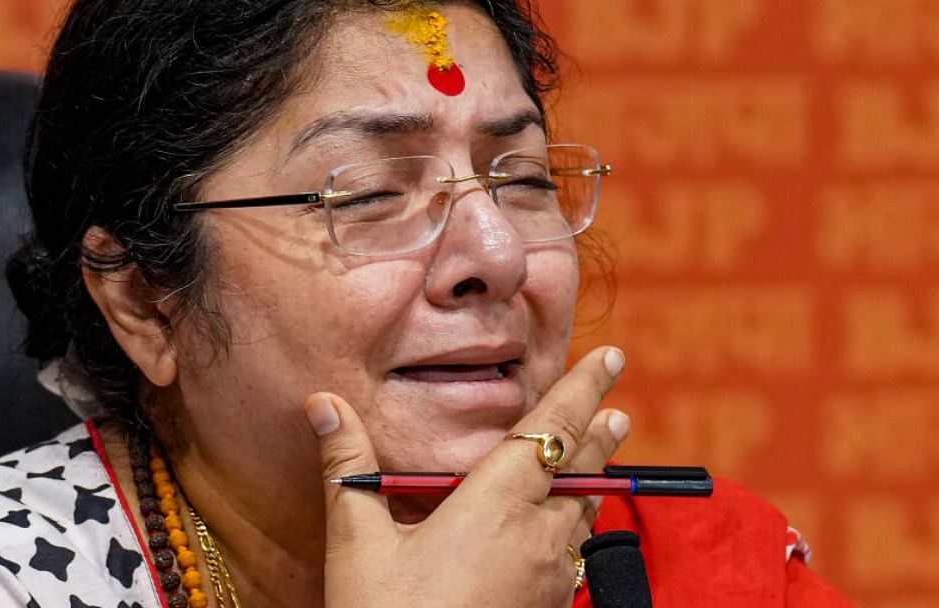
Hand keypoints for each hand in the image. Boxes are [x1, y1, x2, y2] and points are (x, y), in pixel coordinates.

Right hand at [305, 346, 629, 607]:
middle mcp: (535, 537)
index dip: (582, 389)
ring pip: (583, 516)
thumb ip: (348, 464)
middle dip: (599, 432)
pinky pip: (573, 558)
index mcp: (494, 506)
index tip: (611, 359)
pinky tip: (565, 536)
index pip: (552, 430)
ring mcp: (549, 580)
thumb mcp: (357, 542)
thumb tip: (321, 403)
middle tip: (617, 404)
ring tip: (602, 459)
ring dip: (592, 481)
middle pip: (582, 470)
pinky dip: (576, 531)